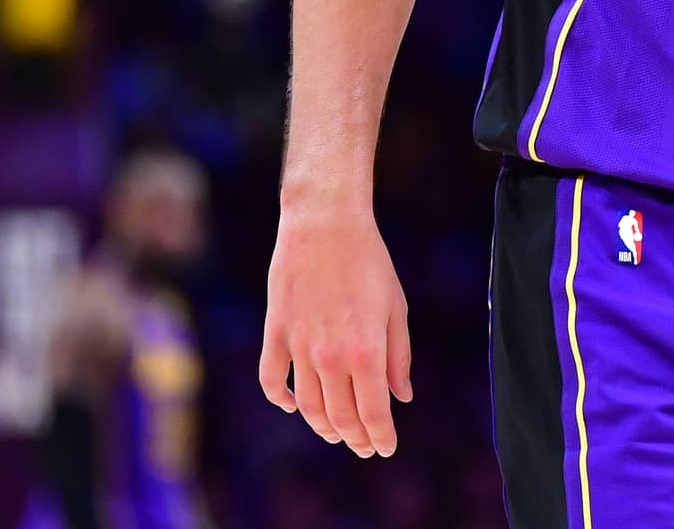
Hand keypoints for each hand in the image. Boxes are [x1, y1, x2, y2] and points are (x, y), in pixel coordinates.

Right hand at [259, 200, 413, 456]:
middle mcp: (330, 357)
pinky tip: (292, 406)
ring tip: (335, 432)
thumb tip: (401, 397)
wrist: (325, 225)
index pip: (373, 414)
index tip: (385, 448)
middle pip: (340, 417)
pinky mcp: (276, 333)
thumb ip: (398, 357)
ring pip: (307, 406)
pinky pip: (271, 380)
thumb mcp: (396, 308)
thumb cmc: (369, 263)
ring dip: (322, 426)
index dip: (380, 437)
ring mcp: (299, 347)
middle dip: (355, 438)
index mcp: (366, 352)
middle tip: (364, 446)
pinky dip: (280, 399)